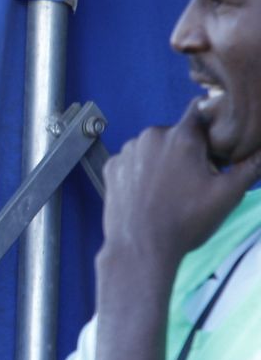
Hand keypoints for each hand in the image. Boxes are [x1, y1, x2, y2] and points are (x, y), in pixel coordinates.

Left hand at [101, 99, 260, 262]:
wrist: (141, 248)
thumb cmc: (186, 221)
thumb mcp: (228, 194)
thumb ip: (250, 167)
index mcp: (181, 137)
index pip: (200, 112)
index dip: (212, 125)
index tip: (216, 143)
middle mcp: (150, 136)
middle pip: (177, 133)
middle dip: (189, 149)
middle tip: (196, 178)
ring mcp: (127, 151)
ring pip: (153, 146)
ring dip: (164, 159)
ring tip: (172, 189)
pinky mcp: (112, 166)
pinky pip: (133, 160)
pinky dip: (142, 170)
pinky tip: (149, 192)